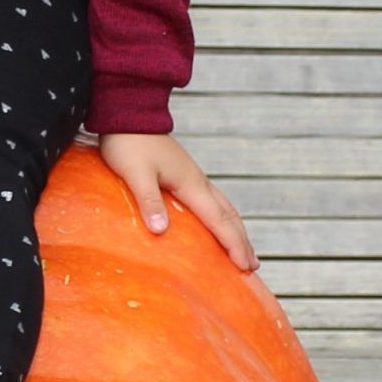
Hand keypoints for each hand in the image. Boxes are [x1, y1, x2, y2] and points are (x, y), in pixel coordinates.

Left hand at [98, 132, 254, 269]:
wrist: (128, 114)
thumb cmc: (129, 143)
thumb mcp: (135, 173)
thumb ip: (149, 200)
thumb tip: (161, 230)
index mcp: (190, 183)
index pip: (218, 219)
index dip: (232, 244)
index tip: (245, 266)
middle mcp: (197, 181)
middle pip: (228, 215)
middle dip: (241, 241)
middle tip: (253, 266)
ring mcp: (193, 177)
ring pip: (223, 207)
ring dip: (235, 229)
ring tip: (244, 250)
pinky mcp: (184, 175)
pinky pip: (211, 202)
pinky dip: (222, 218)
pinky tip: (217, 225)